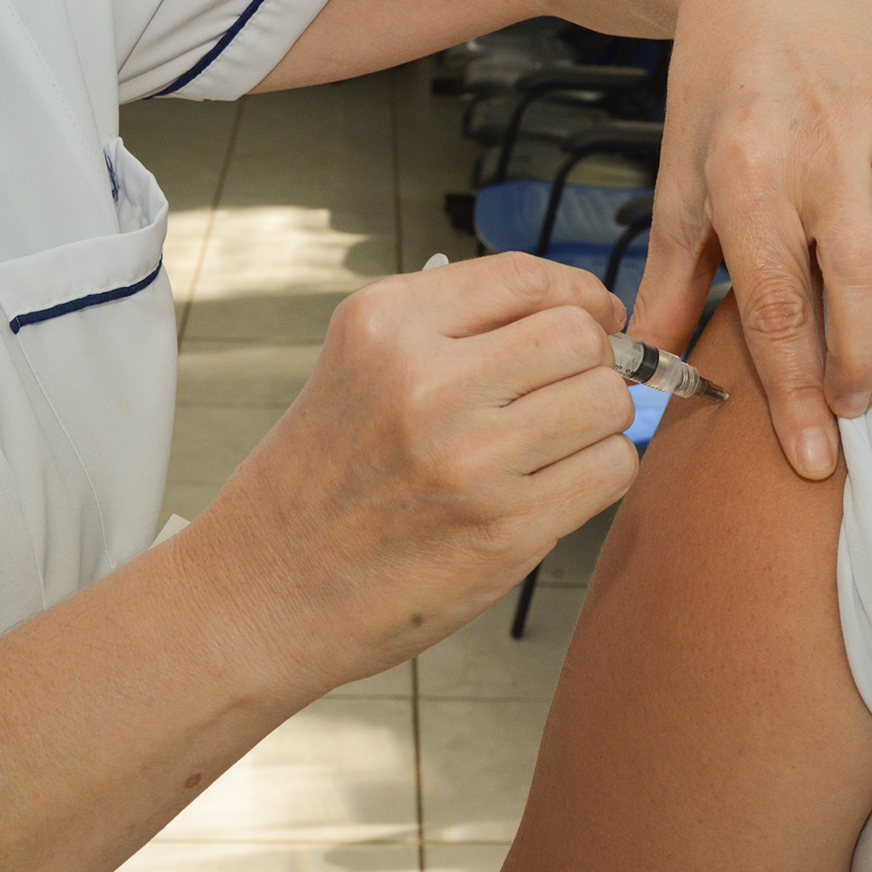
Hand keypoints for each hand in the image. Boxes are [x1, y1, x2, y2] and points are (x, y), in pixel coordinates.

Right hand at [182, 253, 637, 695]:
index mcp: (386, 325)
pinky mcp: (506, 530)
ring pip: (609, 401)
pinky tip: (558, 486)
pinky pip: (611, 469)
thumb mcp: (357, 370)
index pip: (526, 276)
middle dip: (596, 360)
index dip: (581, 294)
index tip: (595, 316)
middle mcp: (428, 382)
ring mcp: (470, 459)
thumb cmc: (316, 484)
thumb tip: (582, 317)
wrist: (260, 594)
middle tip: (572, 391)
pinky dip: (600, 473)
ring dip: (601, 421)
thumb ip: (453, 331)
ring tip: (559, 444)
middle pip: (581, 337)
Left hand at [628, 0, 871, 478]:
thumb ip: (672, 280)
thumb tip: (652, 370)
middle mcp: (820, 151)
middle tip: (853, 395)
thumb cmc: (721, 92)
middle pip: (863, 281)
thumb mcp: (678, 181)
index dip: (798, 396)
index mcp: (743, 178)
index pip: (777, 308)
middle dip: (864, 360)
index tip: (815, 460)